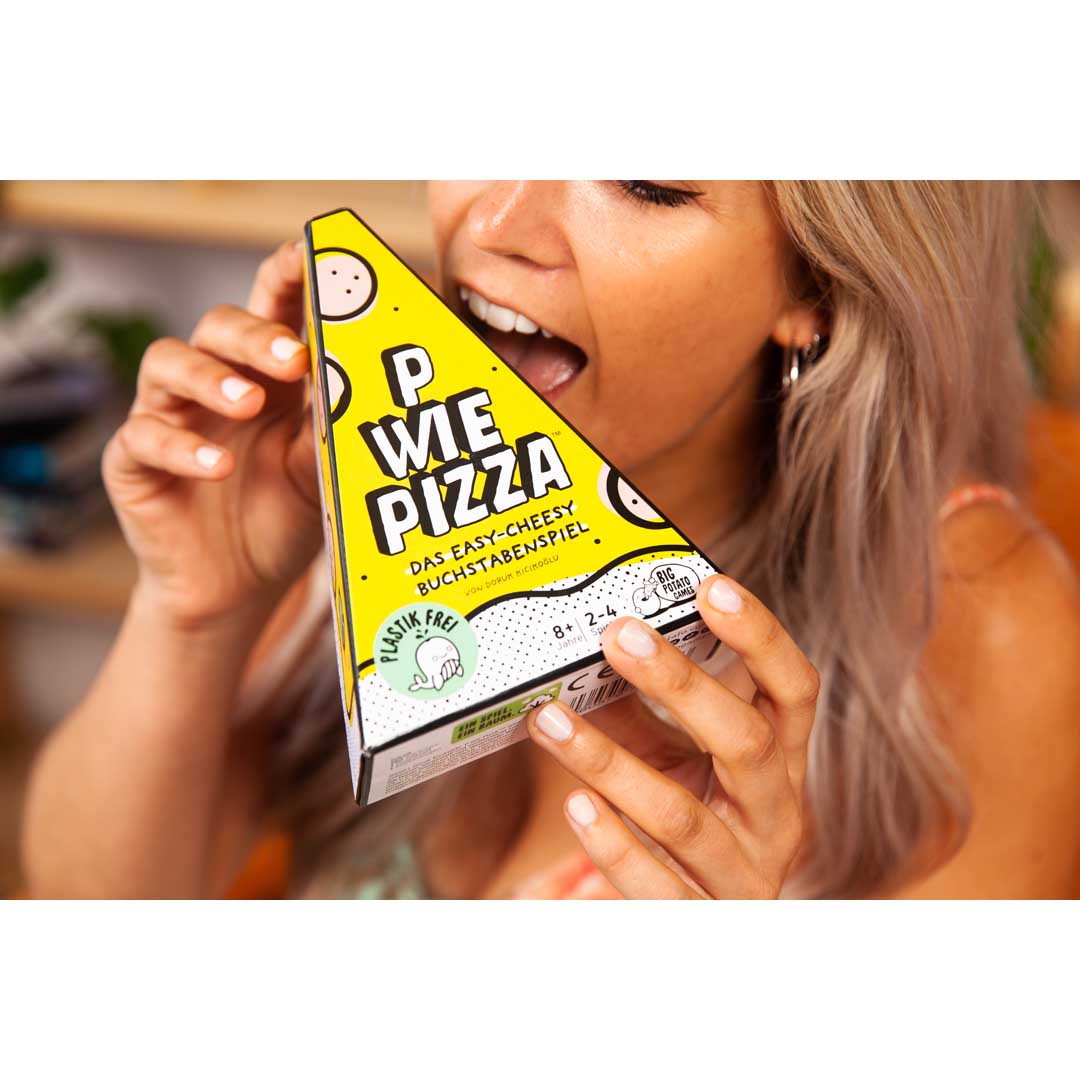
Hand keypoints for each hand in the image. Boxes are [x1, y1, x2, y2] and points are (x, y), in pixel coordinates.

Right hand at [102, 242, 322, 629]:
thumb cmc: (284, 516)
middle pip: (218, 326)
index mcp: (268, 378)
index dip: (287, 275)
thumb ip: (335, 426)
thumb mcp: (323, 470)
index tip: (313, 252)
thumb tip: (376, 381)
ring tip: (249, 404)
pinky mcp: (136, 462)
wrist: (240, 587)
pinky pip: (145, 437)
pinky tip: (217, 466)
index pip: (272, 309)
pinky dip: (182, 447)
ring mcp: (171, 418)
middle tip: (291, 357)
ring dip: (211, 377)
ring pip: (169, 363)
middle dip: (254, 333)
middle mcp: (216, 386)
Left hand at [526, 574, 818, 897]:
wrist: (701, 933)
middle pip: (745, 742)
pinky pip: (657, 887)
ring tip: (551, 718)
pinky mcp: (702, 922)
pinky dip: (614, 845)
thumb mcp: (673, 761)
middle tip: (617, 634)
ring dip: (610, 763)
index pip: (794, 691)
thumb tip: (582, 644)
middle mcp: (777, 817)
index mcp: (780, 764)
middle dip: (680, 683)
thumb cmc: (682, 826)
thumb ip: (641, 711)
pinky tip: (576, 804)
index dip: (761, 637)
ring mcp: (743, 875)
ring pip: (683, 816)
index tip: (711, 586)